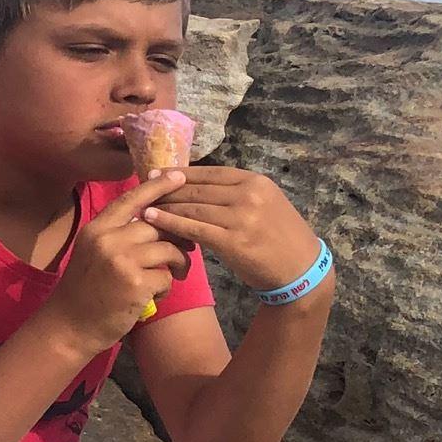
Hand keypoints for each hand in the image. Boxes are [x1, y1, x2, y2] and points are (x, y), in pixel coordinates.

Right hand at [45, 170, 192, 349]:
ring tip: (176, 275)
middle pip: (158, 224)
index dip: (156, 186)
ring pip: (168, 249)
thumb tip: (155, 220)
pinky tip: (154, 297)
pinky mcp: (135, 283)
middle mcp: (107, 240)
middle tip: (186, 249)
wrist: (69, 327)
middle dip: (178, 235)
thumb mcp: (93, 254)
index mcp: (96, 229)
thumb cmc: (85, 291)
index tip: (178, 176)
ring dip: (178, 263)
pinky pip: (167, 276)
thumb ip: (117, 235)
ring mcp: (121, 261)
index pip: (130, 200)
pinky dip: (166, 288)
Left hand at [138, 166, 322, 298]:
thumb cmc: (278, 237)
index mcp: (255, 181)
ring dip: (163, 206)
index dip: (179, 173)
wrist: (301, 269)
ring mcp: (242, 217)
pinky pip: (194, 228)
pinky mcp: (233, 241)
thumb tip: (196, 186)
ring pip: (191, 207)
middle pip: (196, 189)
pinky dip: (170, 222)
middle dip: (165, 189)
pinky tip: (152, 218)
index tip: (155, 174)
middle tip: (140, 190)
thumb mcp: (264, 204)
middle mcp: (249, 194)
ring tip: (140, 205)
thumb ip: (234, 193)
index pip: (209, 172)